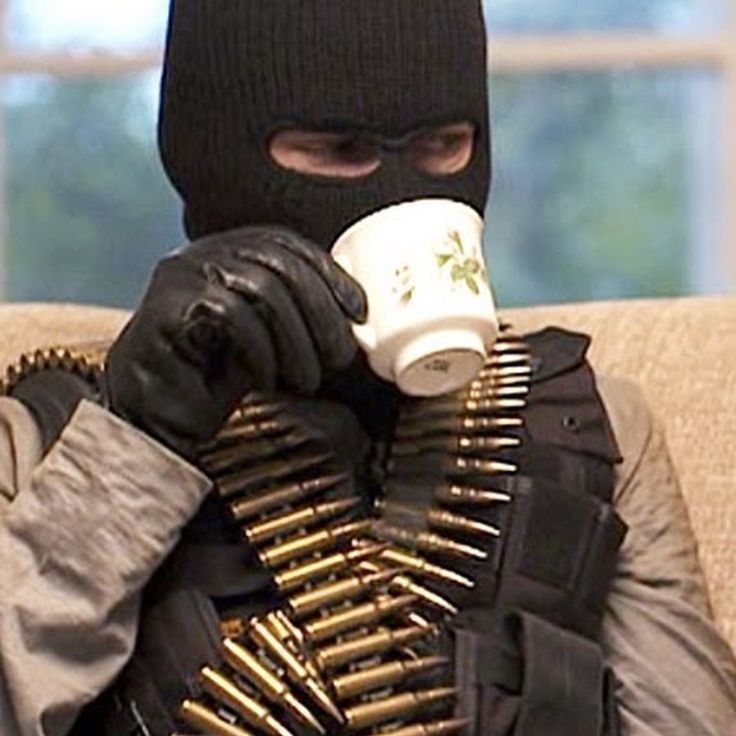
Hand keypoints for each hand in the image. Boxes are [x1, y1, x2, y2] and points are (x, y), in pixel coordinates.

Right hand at [105, 226, 366, 456]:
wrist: (156, 419)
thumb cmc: (214, 380)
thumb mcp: (270, 342)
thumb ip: (297, 318)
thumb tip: (351, 314)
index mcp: (227, 253)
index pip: (287, 244)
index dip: (330, 273)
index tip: (358, 312)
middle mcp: (201, 253)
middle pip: (280, 262)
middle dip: (321, 312)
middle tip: (339, 357)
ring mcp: (181, 274)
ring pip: (262, 286)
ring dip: (297, 340)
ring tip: (307, 380)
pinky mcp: (167, 304)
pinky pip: (232, 313)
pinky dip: (261, 351)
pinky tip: (266, 380)